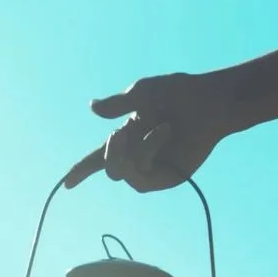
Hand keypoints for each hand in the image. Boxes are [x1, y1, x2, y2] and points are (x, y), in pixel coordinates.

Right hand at [83, 72, 230, 191]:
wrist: (210, 101)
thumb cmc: (180, 93)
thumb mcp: (143, 93)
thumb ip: (117, 104)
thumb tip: (91, 107)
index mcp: (128, 136)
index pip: (99, 157)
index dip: (81, 170)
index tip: (67, 184)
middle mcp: (139, 154)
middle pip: (109, 168)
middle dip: (111, 152)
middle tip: (122, 133)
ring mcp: (154, 168)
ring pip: (124, 174)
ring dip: (134, 150)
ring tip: (157, 128)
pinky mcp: (169, 177)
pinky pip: (144, 177)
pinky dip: (149, 151)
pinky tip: (165, 134)